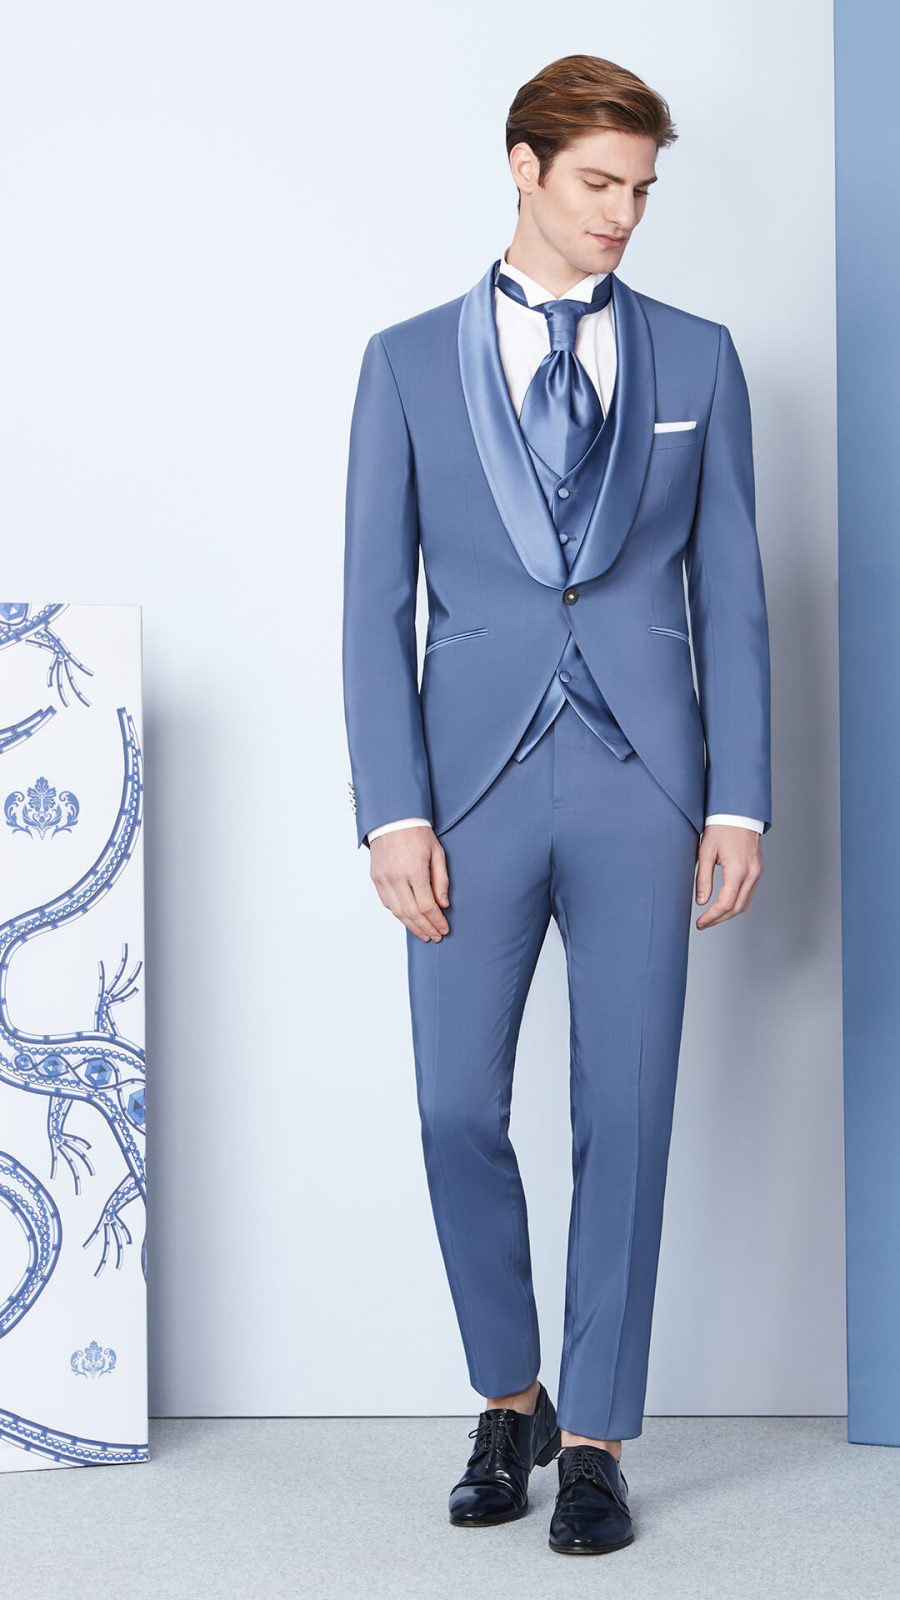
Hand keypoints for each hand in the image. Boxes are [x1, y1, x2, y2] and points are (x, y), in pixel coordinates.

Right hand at [369, 826, 450, 941]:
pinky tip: (408, 920)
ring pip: (397, 912)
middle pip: (412, 913)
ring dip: (412, 926)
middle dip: (426, 928)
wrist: (392, 819)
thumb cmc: (417, 832)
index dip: (437, 920)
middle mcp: (397, 877)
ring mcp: (384, 879)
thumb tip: (444, 905)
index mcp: (414, 870)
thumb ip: (441, 880)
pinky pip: (387, 903)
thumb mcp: (437, 852)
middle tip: (435, 936)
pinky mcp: (376, 879)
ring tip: (424, 934)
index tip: (444, 929)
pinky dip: (398, 914)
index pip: (427, 905)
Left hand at [694, 824, 762, 929]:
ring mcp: (757, 872)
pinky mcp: (758, 870)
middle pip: (737, 908)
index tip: (700, 922)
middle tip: (704, 924)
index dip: (712, 917)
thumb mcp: (705, 852)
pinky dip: (737, 903)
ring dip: (728, 913)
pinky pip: (749, 893)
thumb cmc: (721, 828)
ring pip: (745, 903)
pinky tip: (724, 904)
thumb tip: (701, 902)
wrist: (738, 813)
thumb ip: (703, 879)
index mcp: (738, 870)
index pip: (725, 904)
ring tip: (712, 917)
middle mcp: (751, 874)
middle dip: (719, 919)